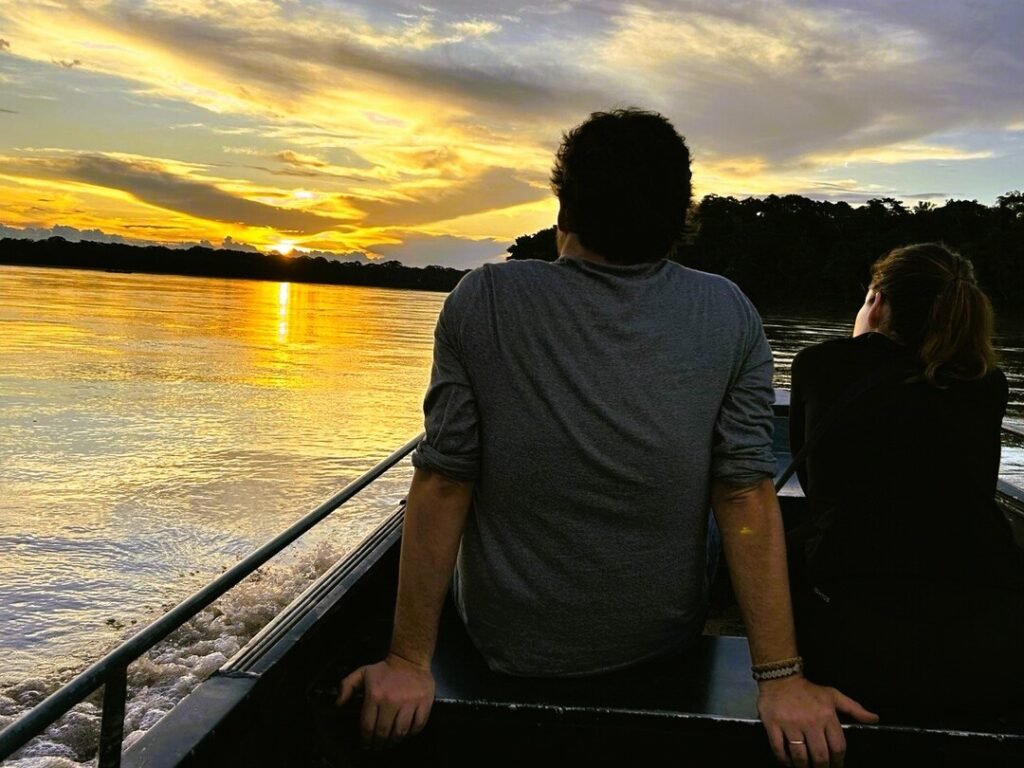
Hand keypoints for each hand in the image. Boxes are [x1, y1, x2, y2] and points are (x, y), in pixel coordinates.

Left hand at [336, 653, 434, 749]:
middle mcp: (391, 701)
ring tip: (391, 743)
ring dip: (394, 741)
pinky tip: (407, 734)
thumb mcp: (362, 673)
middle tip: (378, 746)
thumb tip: (339, 703)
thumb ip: (347, 686)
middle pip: (384, 732)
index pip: (368, 726)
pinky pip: (418, 725)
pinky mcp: (424, 703)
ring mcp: (409, 703)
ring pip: (400, 731)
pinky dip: (412, 733)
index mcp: (375, 695)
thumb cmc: (385, 669)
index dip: (366, 739)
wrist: (410, 658)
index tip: (366, 745)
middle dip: (379, 743)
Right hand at [757, 675, 878, 767]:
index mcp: (827, 716)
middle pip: (820, 755)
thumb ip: (854, 708)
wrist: (780, 677)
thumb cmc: (808, 690)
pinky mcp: (772, 724)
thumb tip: (874, 719)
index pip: (838, 747)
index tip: (837, 767)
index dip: (839, 762)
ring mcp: (790, 724)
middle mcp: (810, 721)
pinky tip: (788, 762)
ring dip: (803, 767)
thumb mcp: (833, 695)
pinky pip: (778, 748)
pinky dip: (784, 760)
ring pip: (799, 755)